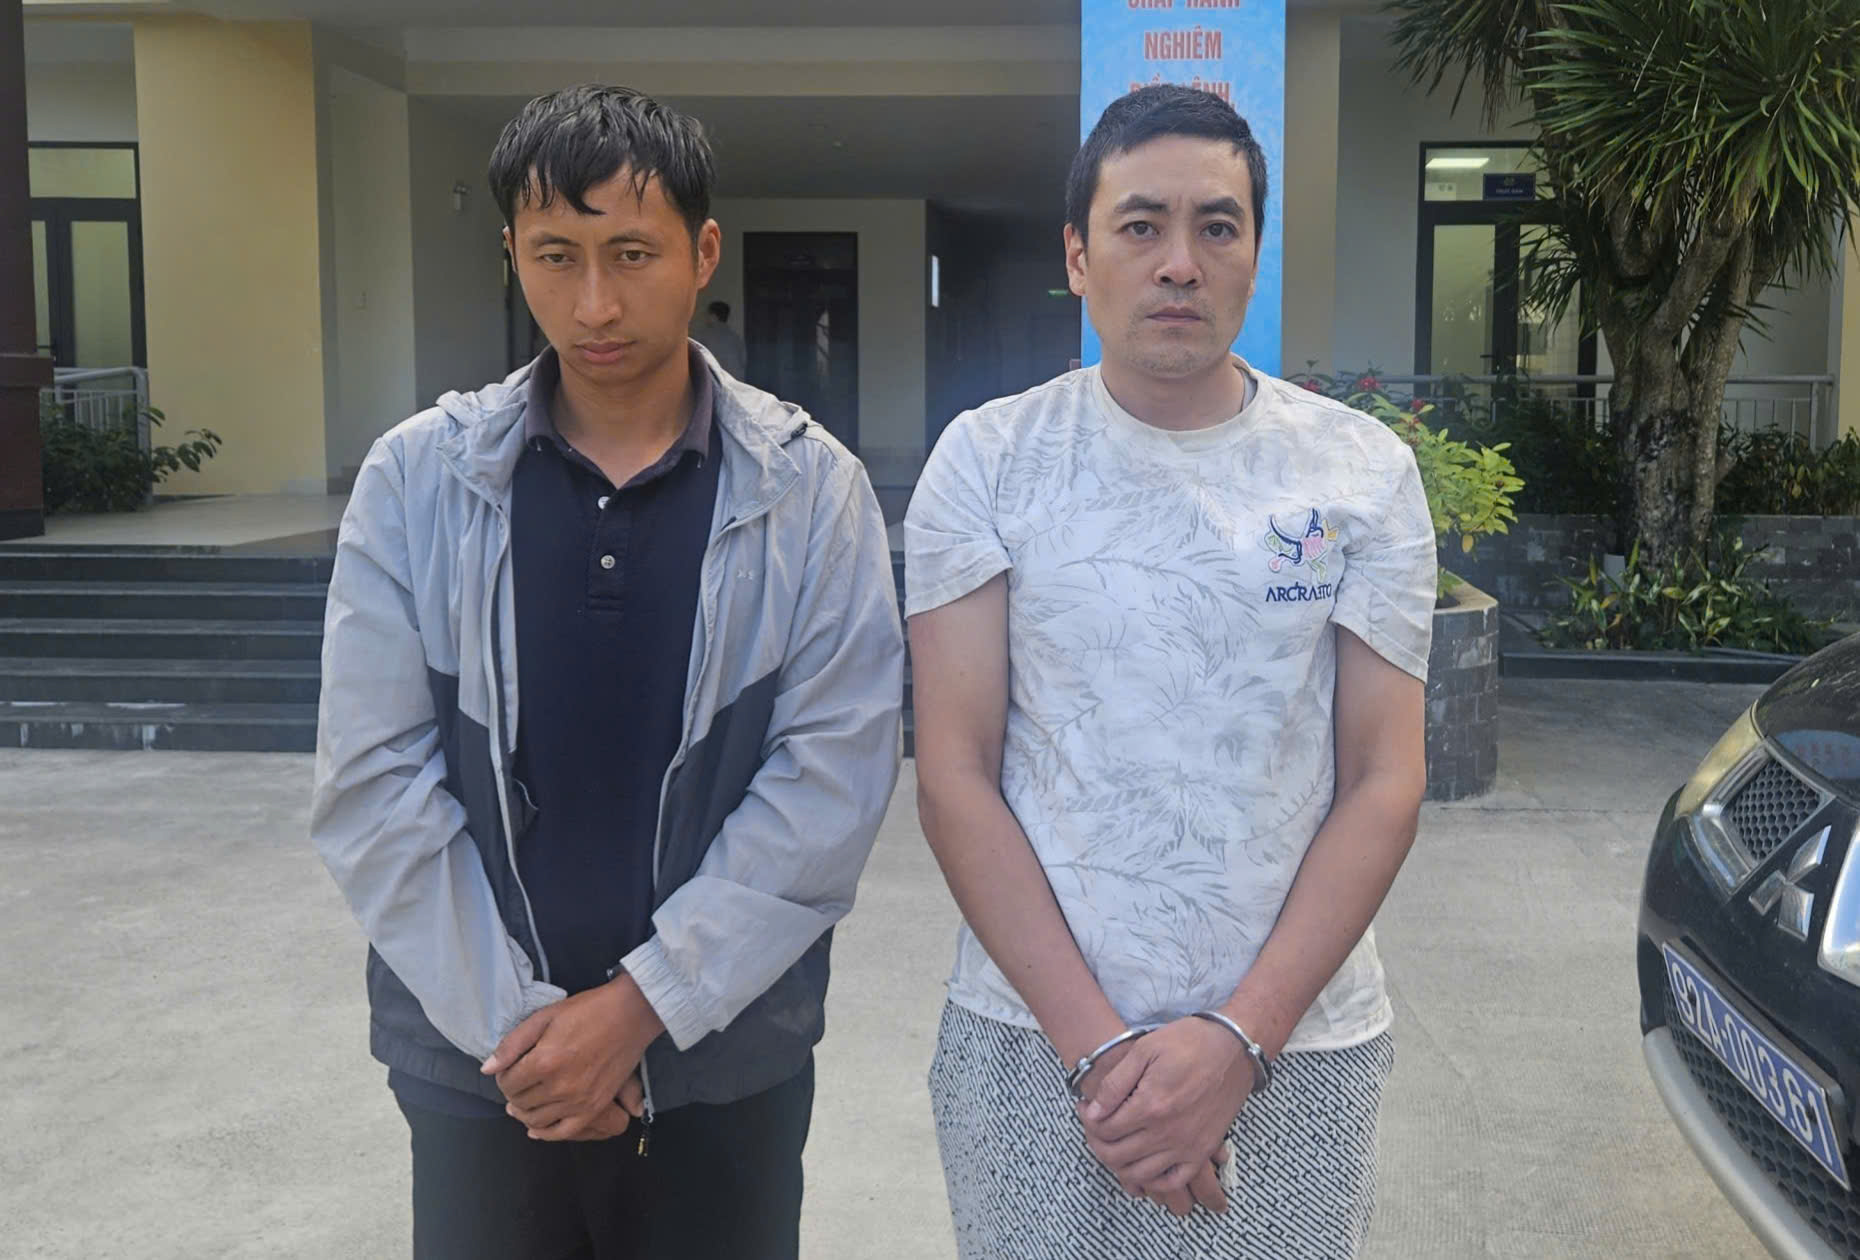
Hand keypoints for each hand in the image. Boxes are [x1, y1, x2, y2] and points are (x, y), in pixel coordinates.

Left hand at [482, 975, 664, 1140]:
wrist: (631, 1015)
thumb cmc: (587, 1010)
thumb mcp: (545, 1017)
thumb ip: (513, 1044)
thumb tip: (488, 1069)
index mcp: (545, 1061)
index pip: (507, 1083)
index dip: (502, 1076)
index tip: (509, 1068)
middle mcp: (559, 1087)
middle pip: (519, 1102)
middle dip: (512, 1092)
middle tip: (517, 1080)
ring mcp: (578, 1101)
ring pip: (535, 1120)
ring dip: (524, 1112)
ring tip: (525, 1099)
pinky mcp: (594, 1108)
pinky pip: (562, 1132)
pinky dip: (545, 1133)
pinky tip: (537, 1127)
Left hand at [1079, 1017, 1254, 1213]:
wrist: (1234, 1048)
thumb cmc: (1188, 1042)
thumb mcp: (1144, 1050)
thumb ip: (1115, 1084)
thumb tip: (1093, 1111)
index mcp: (1150, 1105)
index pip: (1104, 1130)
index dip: (1087, 1120)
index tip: (1086, 1107)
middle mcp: (1167, 1133)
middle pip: (1116, 1156)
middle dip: (1097, 1143)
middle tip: (1096, 1126)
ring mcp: (1187, 1146)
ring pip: (1140, 1174)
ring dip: (1119, 1163)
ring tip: (1115, 1142)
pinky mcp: (1203, 1151)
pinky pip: (1173, 1181)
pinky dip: (1153, 1181)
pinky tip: (1143, 1164)